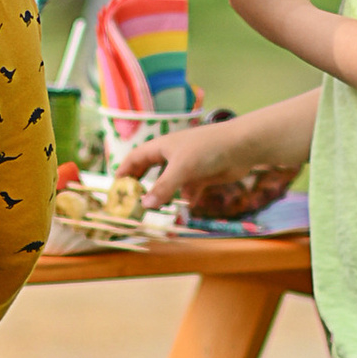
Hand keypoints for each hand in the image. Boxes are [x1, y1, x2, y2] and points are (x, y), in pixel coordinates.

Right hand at [112, 117, 235, 200]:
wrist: (241, 146)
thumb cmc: (207, 149)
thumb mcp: (181, 168)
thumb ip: (162, 188)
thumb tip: (144, 205)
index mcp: (161, 147)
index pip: (135, 158)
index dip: (124, 171)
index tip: (116, 188)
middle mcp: (172, 155)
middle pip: (149, 171)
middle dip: (141, 186)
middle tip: (132, 203)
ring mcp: (187, 166)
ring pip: (169, 183)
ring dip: (163, 196)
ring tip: (156, 211)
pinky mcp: (201, 176)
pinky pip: (187, 191)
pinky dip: (184, 200)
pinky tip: (184, 209)